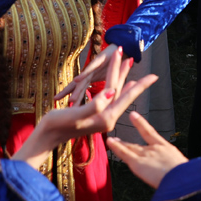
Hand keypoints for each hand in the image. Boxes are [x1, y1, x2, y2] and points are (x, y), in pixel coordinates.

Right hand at [14, 48, 155, 170]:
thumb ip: (95, 105)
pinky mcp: (95, 115)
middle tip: (146, 67)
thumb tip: (111, 92)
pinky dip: (114, 87)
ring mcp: (101, 117)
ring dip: (122, 77)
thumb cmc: (57, 125)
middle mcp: (107, 118)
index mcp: (105, 117)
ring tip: (129, 64)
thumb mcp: (76, 115)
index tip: (154, 76)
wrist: (46, 136)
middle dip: (132, 78)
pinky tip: (117, 86)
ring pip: (115, 93)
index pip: (125, 97)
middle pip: (123, 93)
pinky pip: (108, 98)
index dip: (140, 86)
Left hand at [106, 110, 187, 189]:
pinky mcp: (138, 163)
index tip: (134, 116)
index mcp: (168, 150)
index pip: (152, 135)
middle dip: (128, 143)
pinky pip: (125, 154)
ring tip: (112, 141)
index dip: (142, 125)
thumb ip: (175, 180)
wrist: (185, 178)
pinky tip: (110, 142)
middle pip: (138, 145)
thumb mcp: (184, 174)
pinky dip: (117, 148)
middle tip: (119, 139)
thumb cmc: (189, 180)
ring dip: (121, 145)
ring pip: (130, 149)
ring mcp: (147, 155)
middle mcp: (156, 149)